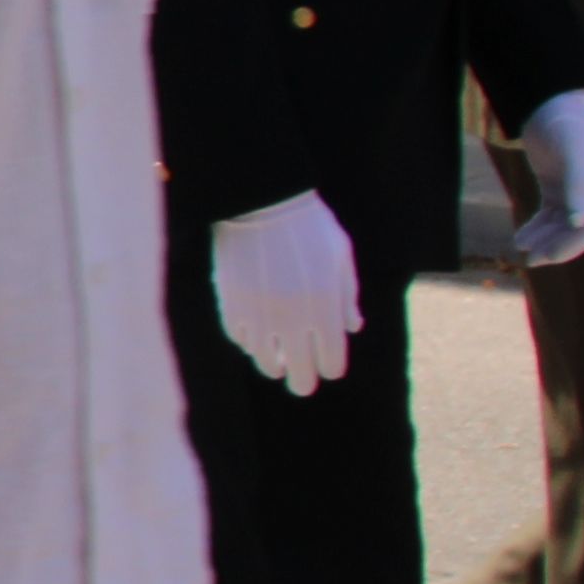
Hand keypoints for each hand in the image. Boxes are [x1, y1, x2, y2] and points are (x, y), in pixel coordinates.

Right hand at [207, 190, 359, 393]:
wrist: (261, 201)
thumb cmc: (309, 226)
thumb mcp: (340, 256)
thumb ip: (347, 296)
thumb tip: (352, 328)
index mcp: (325, 306)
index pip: (331, 362)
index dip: (331, 368)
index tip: (328, 366)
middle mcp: (292, 317)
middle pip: (299, 373)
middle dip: (304, 381)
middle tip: (302, 382)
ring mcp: (259, 313)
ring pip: (265, 362)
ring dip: (273, 364)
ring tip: (276, 362)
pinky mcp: (231, 304)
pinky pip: (240, 338)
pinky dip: (249, 342)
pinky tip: (255, 335)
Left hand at [510, 87, 583, 265]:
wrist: (550, 101)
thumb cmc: (567, 123)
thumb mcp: (574, 152)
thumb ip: (580, 185)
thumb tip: (581, 222)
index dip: (577, 241)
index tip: (552, 255)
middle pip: (582, 228)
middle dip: (560, 246)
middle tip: (533, 260)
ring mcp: (579, 189)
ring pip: (565, 224)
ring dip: (546, 238)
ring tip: (523, 248)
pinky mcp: (560, 186)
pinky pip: (552, 214)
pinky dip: (538, 227)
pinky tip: (522, 237)